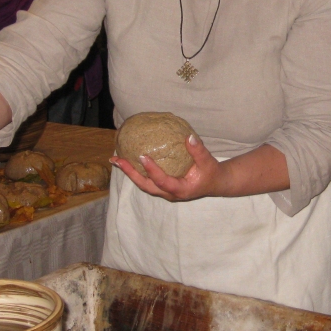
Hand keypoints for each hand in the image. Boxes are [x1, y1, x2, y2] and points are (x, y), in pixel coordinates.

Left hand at [109, 134, 225, 201]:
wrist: (214, 183)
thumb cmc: (210, 173)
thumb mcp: (208, 162)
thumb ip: (198, 150)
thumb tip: (188, 137)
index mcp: (180, 189)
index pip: (162, 181)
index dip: (152, 170)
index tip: (142, 156)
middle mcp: (169, 193)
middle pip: (145, 185)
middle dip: (130, 173)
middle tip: (117, 160)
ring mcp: (164, 192)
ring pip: (143, 184)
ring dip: (130, 172)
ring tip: (117, 160)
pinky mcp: (162, 187)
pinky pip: (147, 180)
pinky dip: (136, 171)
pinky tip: (129, 160)